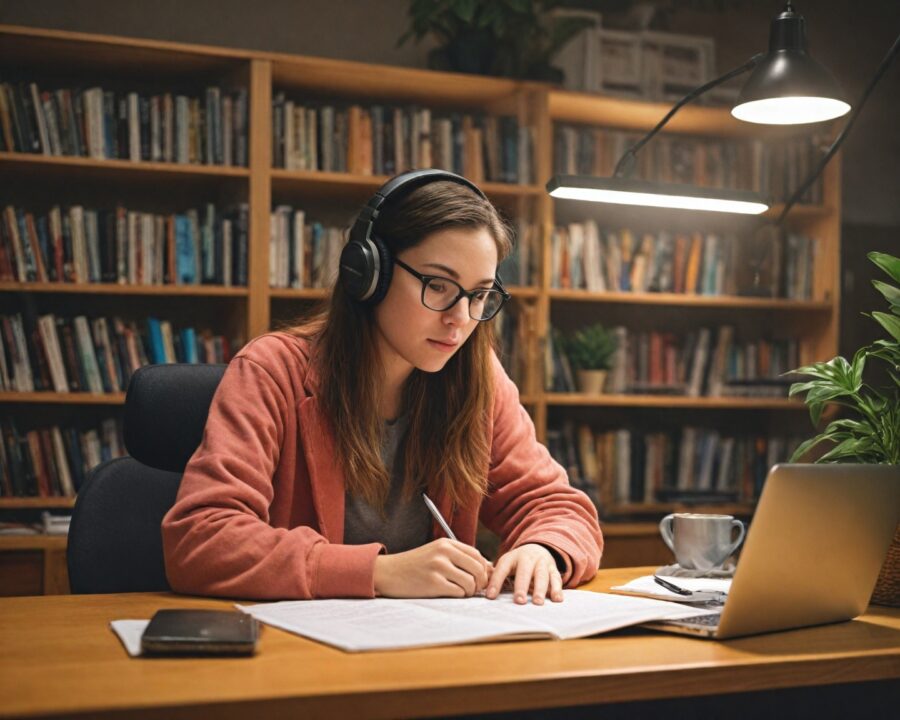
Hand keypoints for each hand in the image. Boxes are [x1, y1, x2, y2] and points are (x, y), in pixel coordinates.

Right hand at [373, 538, 491, 598]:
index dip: (483, 569)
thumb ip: (458, 557)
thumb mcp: (436, 554)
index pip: (477, 555)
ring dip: (469, 591)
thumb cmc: (415, 565)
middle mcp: (444, 552)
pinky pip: (458, 592)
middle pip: (478, 569)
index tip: (480, 579)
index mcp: (446, 543)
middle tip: (473, 589)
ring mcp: (438, 567)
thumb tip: (488, 568)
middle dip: (480, 582)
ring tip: (460, 592)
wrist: (388, 572)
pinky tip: (449, 593)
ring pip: (470, 582)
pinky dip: (458, 596)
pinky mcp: (433, 583)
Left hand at [485, 543, 562, 604]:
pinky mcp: (553, 569)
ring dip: (540, 589)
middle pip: (524, 572)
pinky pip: (556, 578)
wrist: (537, 548)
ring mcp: (542, 563)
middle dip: (522, 586)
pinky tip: (557, 599)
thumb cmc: (517, 562)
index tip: (490, 597)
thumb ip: (496, 577)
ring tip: (537, 602)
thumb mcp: (506, 564)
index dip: (496, 582)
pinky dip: (557, 589)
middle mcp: (528, 558)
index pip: (502, 569)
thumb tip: (484, 594)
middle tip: (519, 601)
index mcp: (512, 558)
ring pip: (542, 575)